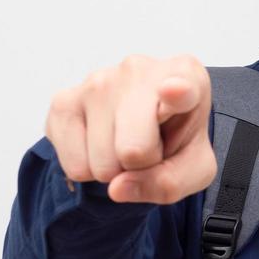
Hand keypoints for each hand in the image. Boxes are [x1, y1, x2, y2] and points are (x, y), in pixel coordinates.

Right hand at [45, 53, 216, 204]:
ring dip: (115, 168)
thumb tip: (116, 188)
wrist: (144, 124)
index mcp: (186, 76)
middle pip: (134, 151)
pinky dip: (89, 169)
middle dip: (142, 165)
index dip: (179, 91)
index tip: (176, 89)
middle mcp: (138, 70)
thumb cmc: (176, 137)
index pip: (182, 87)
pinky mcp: (64, 101)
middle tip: (151, 146)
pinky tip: (102, 142)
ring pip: (102, 164)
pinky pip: (75, 166)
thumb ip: (170, 182)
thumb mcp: (195, 168)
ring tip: (126, 141)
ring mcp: (96, 82)